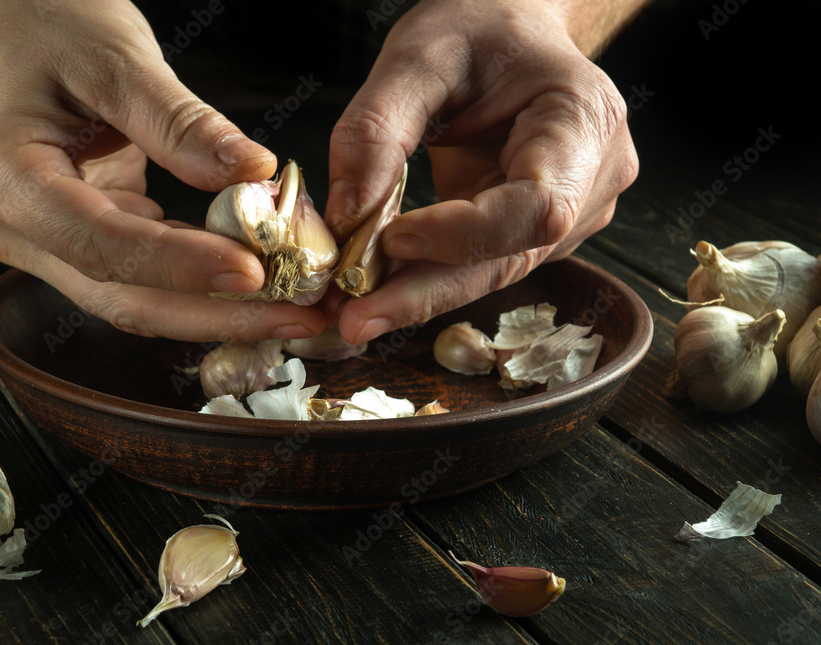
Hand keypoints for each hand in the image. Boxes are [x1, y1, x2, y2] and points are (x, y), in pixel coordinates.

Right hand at [0, 0, 324, 340]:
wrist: (10, 24)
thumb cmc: (48, 23)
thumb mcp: (116, 59)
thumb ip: (181, 123)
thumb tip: (254, 173)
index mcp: (8, 181)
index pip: (103, 244)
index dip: (180, 266)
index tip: (252, 270)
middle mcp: (19, 229)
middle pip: (123, 297)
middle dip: (215, 313)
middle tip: (296, 316)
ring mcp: (48, 244)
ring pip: (138, 301)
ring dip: (217, 311)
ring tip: (292, 311)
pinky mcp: (83, 242)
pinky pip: (145, 279)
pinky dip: (202, 284)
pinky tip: (259, 286)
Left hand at [324, 0, 639, 342]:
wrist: (512, 30)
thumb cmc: (479, 30)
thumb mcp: (418, 54)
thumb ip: (378, 128)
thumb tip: (347, 214)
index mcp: (584, 121)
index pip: (534, 206)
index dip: (463, 234)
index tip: (391, 238)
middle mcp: (593, 180)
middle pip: (510, 257)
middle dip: (426, 291)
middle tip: (354, 319)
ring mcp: (572, 213)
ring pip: (492, 271)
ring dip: (419, 293)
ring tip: (351, 310)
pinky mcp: (537, 232)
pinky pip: (481, 265)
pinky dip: (426, 277)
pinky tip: (376, 289)